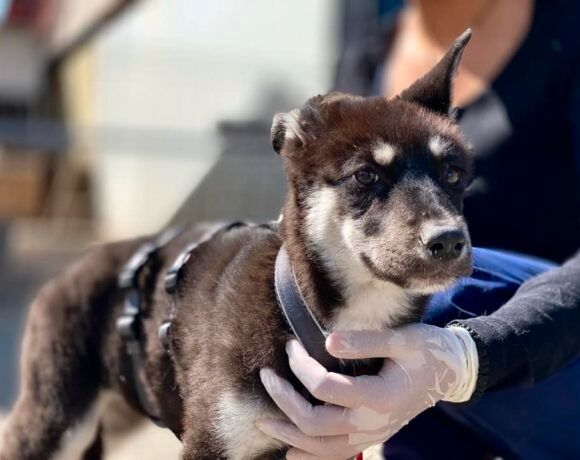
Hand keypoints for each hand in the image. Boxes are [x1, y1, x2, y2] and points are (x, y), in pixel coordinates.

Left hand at [256, 323, 477, 458]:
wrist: (450, 373)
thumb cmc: (426, 351)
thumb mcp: (401, 339)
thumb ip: (365, 341)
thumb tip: (326, 339)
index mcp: (378, 396)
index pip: (324, 387)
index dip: (300, 366)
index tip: (290, 346)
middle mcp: (371, 423)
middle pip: (314, 422)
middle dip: (283, 400)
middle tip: (266, 376)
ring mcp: (371, 435)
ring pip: (320, 447)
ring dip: (289, 433)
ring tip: (263, 419)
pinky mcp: (371, 437)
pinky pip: (336, 457)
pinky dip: (310, 456)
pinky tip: (290, 451)